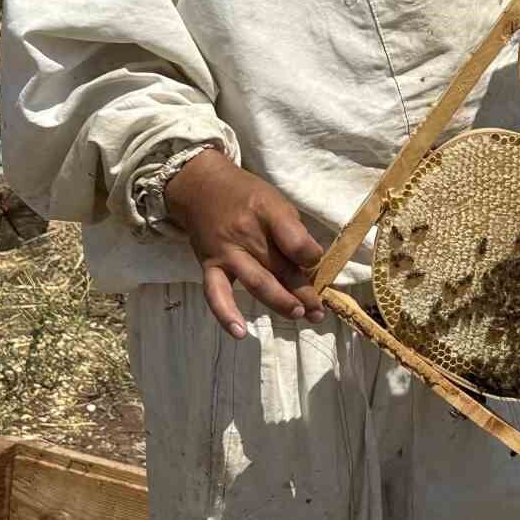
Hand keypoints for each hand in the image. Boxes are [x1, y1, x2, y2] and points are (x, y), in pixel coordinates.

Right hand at [164, 149, 326, 337]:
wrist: (200, 187)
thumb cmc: (245, 195)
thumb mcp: (275, 199)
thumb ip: (292, 230)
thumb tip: (310, 263)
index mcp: (268, 212)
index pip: (295, 241)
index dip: (312, 256)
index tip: (317, 263)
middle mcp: (247, 233)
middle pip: (281, 268)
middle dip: (305, 292)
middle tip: (319, 310)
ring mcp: (226, 252)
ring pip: (257, 283)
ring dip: (281, 303)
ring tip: (300, 315)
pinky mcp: (209, 266)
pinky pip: (216, 294)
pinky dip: (226, 315)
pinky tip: (241, 333)